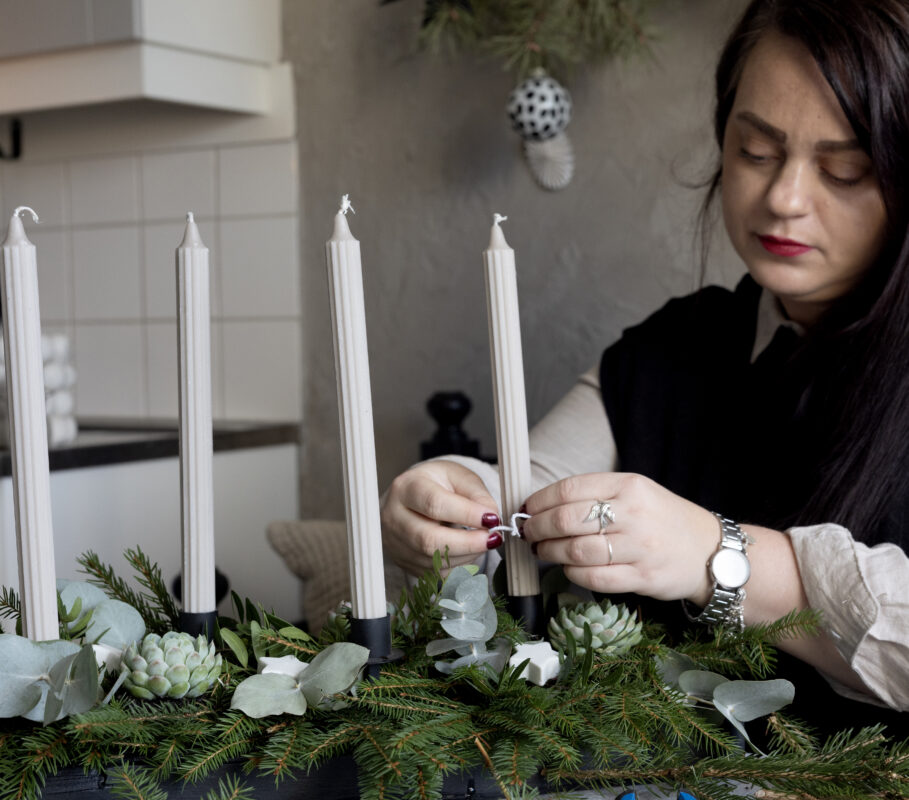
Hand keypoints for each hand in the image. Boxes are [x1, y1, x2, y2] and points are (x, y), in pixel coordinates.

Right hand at [380, 460, 502, 576]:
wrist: (411, 498)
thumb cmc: (436, 484)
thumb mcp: (458, 476)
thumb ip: (477, 494)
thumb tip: (491, 517)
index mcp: (406, 488)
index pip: (435, 504)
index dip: (467, 515)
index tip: (492, 519)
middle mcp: (393, 517)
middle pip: (428, 540)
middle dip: (468, 543)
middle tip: (493, 538)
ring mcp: (395, 544)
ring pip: (433, 561)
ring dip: (467, 556)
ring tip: (483, 542)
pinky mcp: (404, 563)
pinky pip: (435, 573)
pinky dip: (458, 566)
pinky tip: (468, 552)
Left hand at [522, 473, 718, 603]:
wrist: (709, 551)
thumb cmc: (663, 520)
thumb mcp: (636, 493)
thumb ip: (595, 496)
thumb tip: (543, 506)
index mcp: (628, 486)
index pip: (569, 489)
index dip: (539, 502)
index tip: (526, 510)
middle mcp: (633, 514)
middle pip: (566, 520)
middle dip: (537, 529)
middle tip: (529, 534)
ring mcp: (639, 547)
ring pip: (575, 551)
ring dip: (550, 553)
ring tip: (543, 551)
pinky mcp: (643, 578)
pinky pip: (594, 578)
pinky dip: (572, 574)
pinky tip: (568, 568)